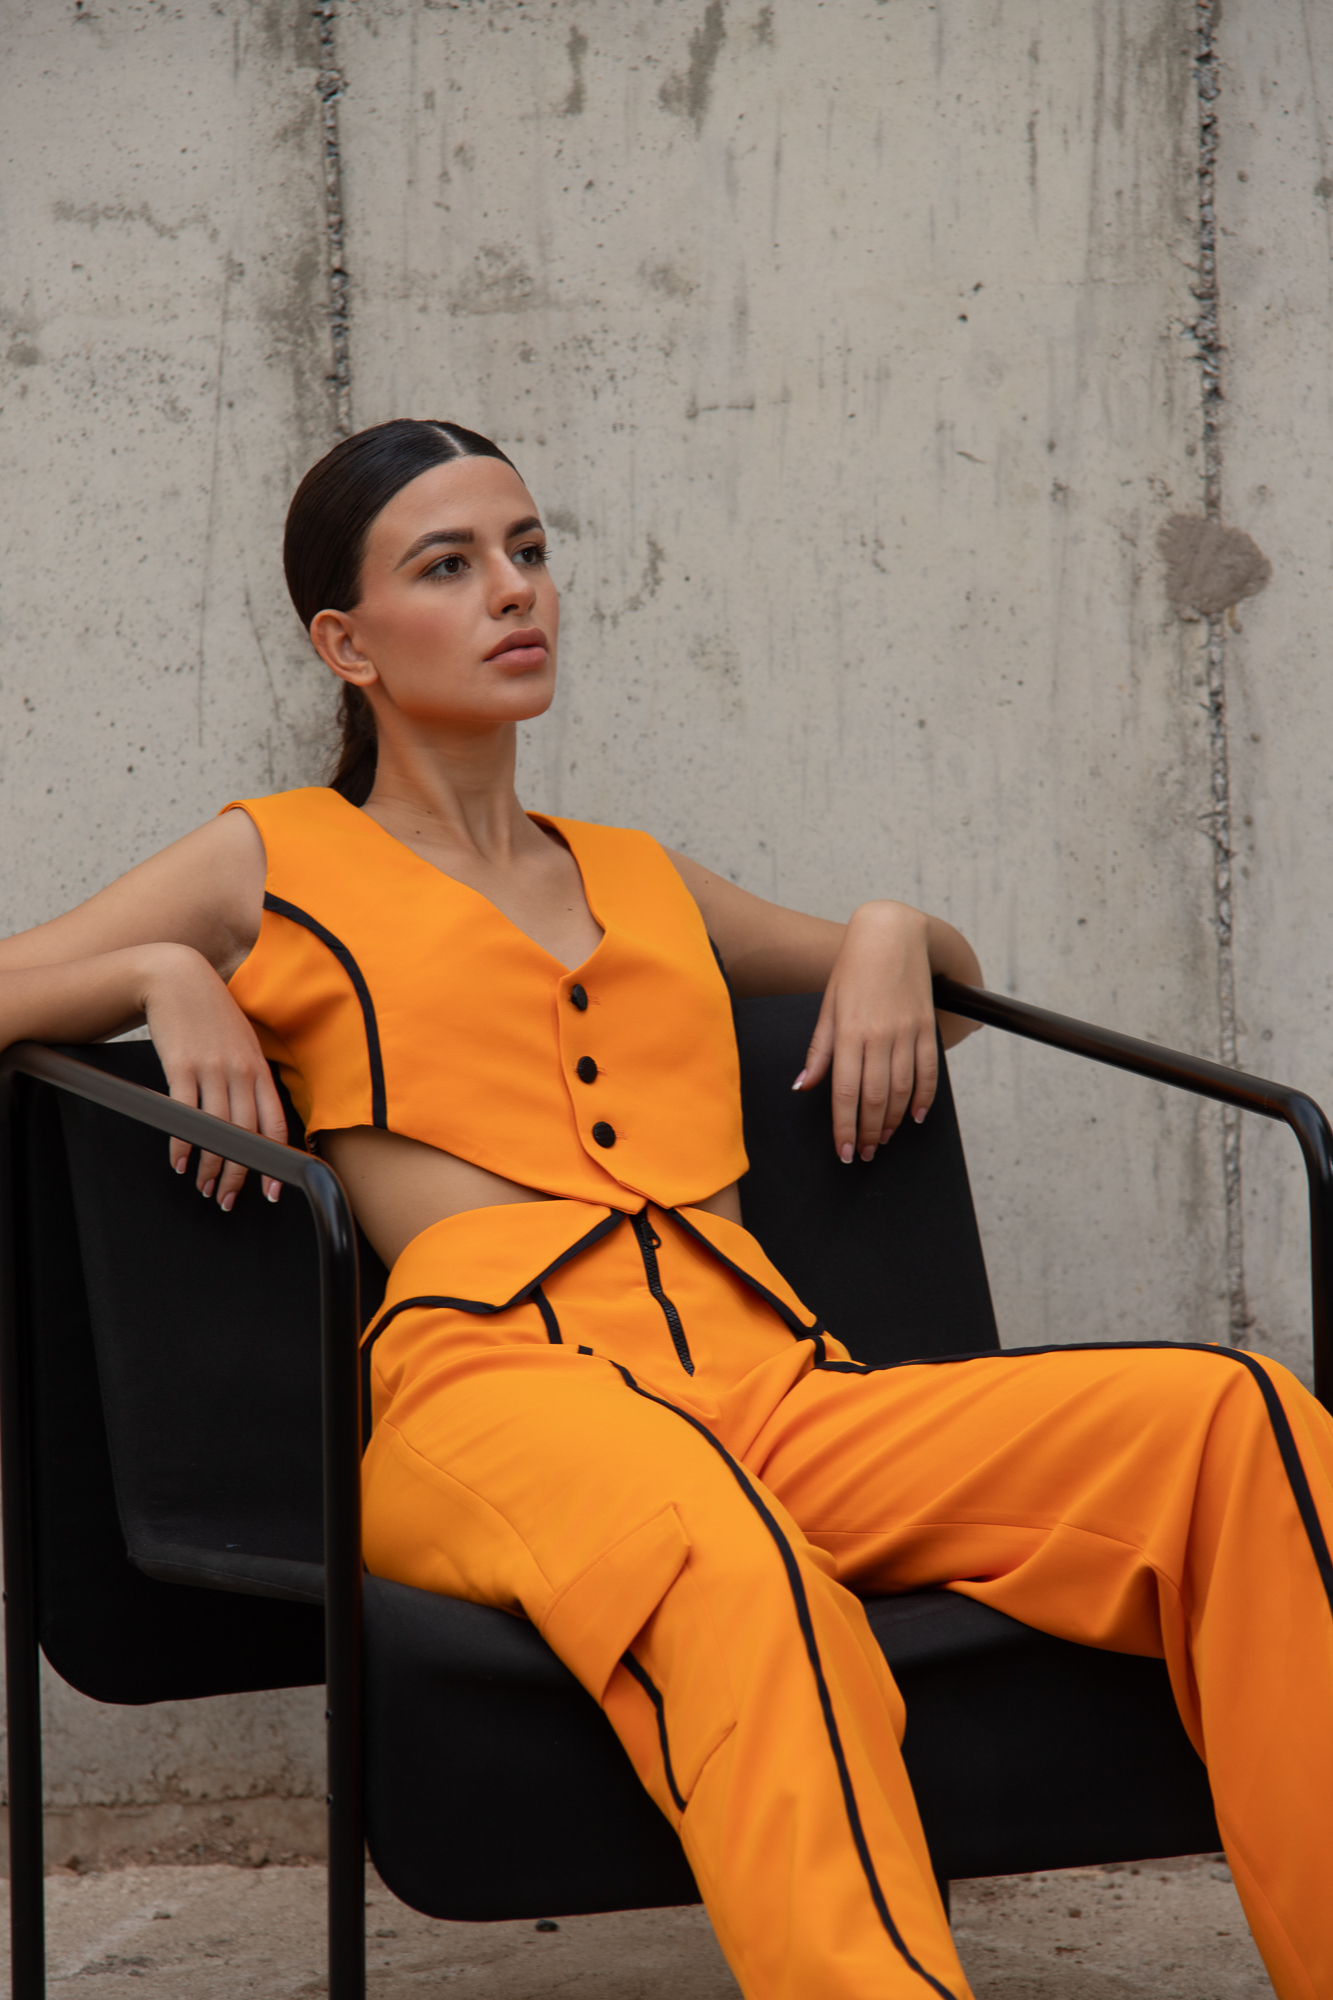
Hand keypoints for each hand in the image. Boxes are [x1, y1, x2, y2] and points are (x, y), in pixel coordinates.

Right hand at [139, 944, 290, 1208]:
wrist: (178, 977)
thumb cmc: (211, 1014)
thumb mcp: (242, 1042)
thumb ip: (252, 1076)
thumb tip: (257, 1116)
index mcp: (259, 1069)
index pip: (275, 1124)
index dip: (278, 1161)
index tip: (273, 1190)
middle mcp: (240, 1071)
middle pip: (246, 1136)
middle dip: (240, 1175)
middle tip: (229, 1200)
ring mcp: (212, 1069)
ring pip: (217, 1130)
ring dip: (211, 1166)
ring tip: (204, 1187)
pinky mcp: (181, 1066)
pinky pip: (184, 1114)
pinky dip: (182, 1143)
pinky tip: (179, 1161)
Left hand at [793, 902, 939, 1162]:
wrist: (891, 935)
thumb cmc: (852, 972)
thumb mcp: (828, 1007)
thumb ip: (819, 1051)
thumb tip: (802, 1086)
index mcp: (848, 1032)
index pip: (844, 1092)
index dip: (845, 1127)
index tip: (845, 1151)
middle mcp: (878, 1035)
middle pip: (875, 1098)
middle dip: (869, 1133)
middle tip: (865, 1154)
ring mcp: (906, 1032)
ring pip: (902, 1091)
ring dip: (894, 1122)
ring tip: (884, 1140)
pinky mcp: (926, 1027)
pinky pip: (928, 1071)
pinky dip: (923, 1099)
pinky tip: (916, 1117)